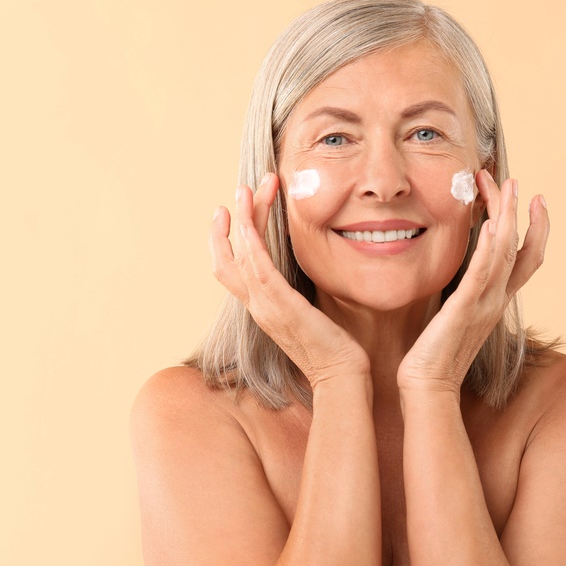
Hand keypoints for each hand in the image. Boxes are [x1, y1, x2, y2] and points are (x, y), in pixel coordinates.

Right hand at [210, 173, 370, 388]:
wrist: (341, 376)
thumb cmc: (334, 348)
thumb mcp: (310, 314)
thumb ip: (299, 293)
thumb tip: (306, 269)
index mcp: (262, 308)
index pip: (230, 269)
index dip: (224, 240)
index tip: (231, 212)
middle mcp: (257, 306)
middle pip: (227, 258)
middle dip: (231, 222)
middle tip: (240, 190)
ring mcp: (265, 307)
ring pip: (241, 254)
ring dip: (242, 218)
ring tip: (246, 189)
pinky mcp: (281, 305)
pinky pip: (257, 267)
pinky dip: (250, 240)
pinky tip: (248, 218)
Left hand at [397, 171, 549, 392]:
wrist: (427, 387)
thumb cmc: (433, 354)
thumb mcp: (453, 316)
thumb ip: (461, 293)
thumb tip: (456, 272)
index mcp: (495, 301)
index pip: (525, 258)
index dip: (534, 228)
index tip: (532, 198)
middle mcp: (495, 300)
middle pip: (520, 248)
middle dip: (518, 211)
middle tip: (513, 180)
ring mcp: (483, 305)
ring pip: (505, 254)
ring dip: (507, 217)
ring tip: (506, 187)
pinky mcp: (463, 310)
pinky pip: (481, 275)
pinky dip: (489, 250)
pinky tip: (491, 226)